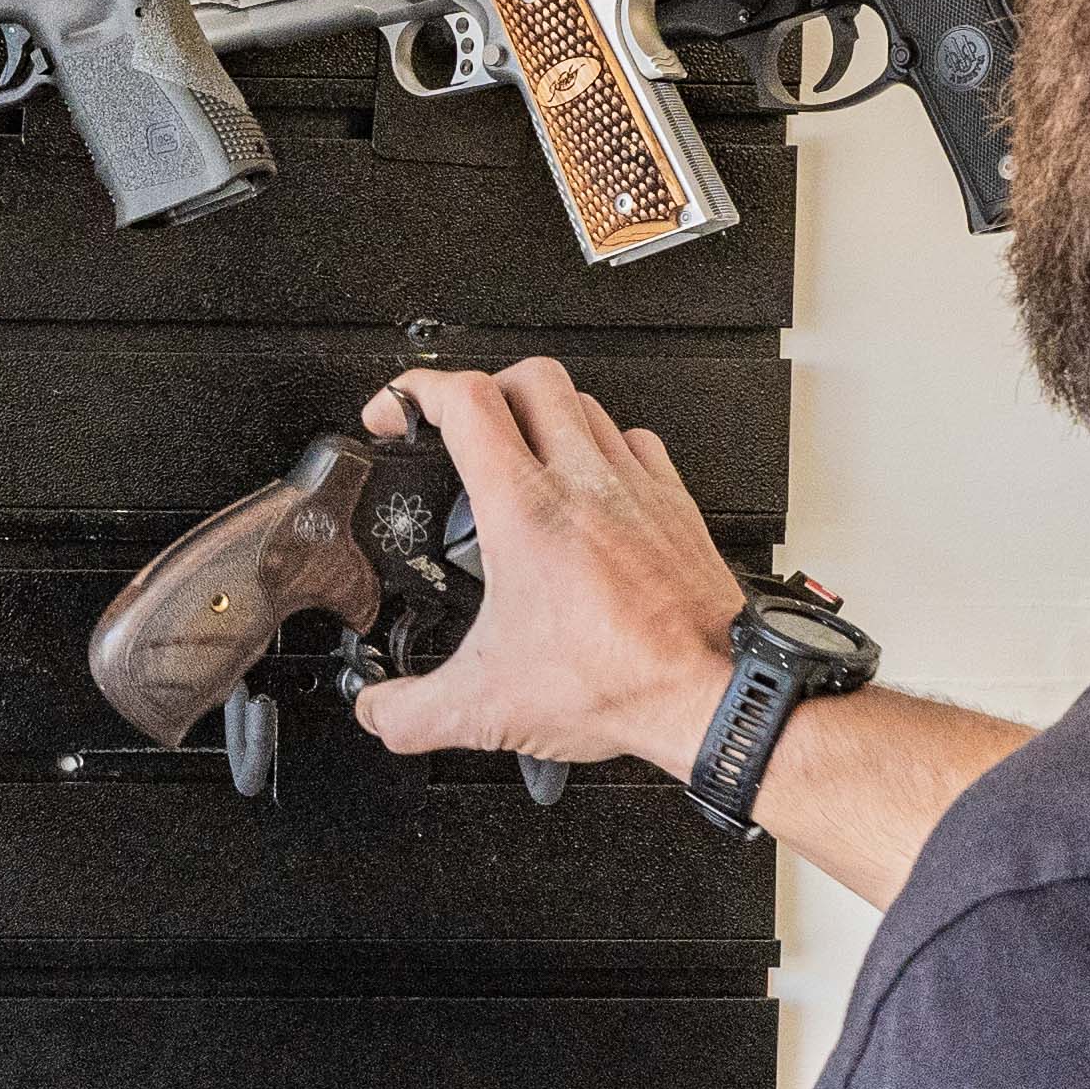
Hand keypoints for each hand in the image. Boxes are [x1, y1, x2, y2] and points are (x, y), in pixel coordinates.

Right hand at [352, 363, 744, 777]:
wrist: (711, 692)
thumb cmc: (623, 679)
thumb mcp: (487, 708)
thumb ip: (412, 712)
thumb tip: (379, 711)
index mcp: (525, 509)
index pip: (464, 399)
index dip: (414, 391)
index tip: (395, 412)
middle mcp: (582, 481)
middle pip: (528, 376)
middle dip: (481, 388)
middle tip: (460, 424)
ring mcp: (634, 485)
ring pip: (584, 401)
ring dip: (542, 413)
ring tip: (521, 451)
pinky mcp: (674, 503)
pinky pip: (636, 441)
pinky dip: (603, 445)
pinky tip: (590, 481)